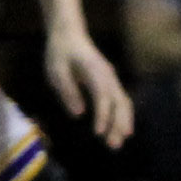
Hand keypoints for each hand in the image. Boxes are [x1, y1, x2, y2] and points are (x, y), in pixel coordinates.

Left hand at [41, 27, 132, 147]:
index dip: (102, 115)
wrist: (70, 35)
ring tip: (120, 141)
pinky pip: (122, 101)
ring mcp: (112, 79)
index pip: (103, 97)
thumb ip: (67, 91)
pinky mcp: (110, 83)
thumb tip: (78, 113)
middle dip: (119, 125)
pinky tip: (120, 129)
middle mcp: (109, 76)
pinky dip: (123, 116)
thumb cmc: (60, 53)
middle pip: (120, 103)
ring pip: (124, 103)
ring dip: (124, 123)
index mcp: (95, 72)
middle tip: (115, 145)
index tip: (98, 133)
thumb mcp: (56, 71)